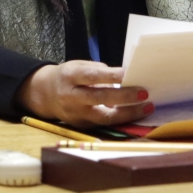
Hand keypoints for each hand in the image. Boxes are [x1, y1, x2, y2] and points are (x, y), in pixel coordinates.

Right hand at [17, 60, 152, 127]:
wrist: (45, 94)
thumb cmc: (69, 76)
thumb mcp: (79, 66)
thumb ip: (98, 71)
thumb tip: (124, 76)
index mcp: (70, 77)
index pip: (92, 76)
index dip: (111, 76)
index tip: (129, 73)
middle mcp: (71, 97)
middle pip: (99, 98)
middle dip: (124, 96)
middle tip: (144, 93)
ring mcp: (75, 114)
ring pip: (104, 117)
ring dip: (128, 113)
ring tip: (147, 107)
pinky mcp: (81, 126)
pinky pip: (104, 124)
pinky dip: (121, 119)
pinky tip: (136, 113)